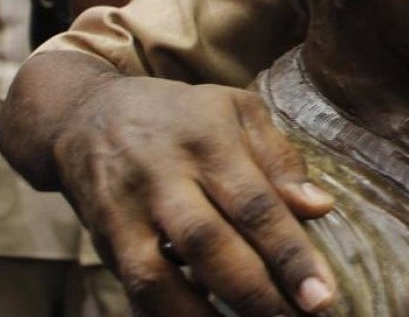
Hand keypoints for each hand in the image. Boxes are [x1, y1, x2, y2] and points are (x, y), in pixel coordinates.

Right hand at [54, 75, 337, 315]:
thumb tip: (320, 207)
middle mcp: (162, 179)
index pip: (254, 204)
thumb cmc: (184, 116)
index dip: (289, 254)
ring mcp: (124, 214)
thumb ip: (280, 160)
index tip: (322, 295)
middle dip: (255, 294)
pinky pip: (131, 292)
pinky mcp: (102, 244)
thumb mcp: (239, 113)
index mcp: (207, 143)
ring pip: (157, 279)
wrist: (86, 117)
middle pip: (207, 245)